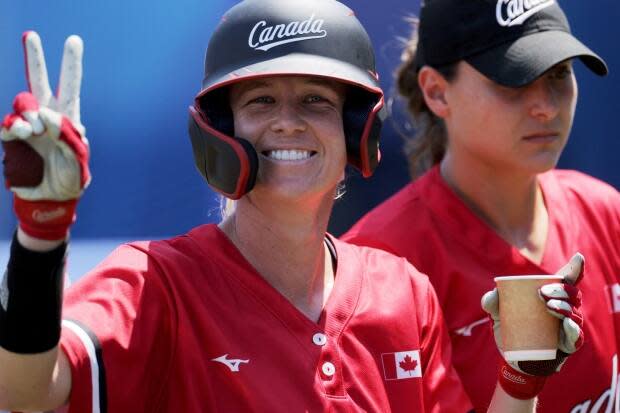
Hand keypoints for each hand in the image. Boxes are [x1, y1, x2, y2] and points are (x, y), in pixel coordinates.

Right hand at [1, 31, 89, 239]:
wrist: (50, 201)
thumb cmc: (71, 181)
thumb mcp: (79, 161)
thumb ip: (68, 137)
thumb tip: (46, 115)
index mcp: (69, 120)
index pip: (70, 87)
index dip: (71, 65)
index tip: (73, 40)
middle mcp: (48, 118)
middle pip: (39, 82)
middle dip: (35, 58)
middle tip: (31, 35)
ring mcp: (28, 127)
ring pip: (22, 102)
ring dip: (28, 110)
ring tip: (34, 128)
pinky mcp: (12, 139)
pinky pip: (8, 123)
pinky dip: (14, 124)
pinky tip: (22, 132)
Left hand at [481, 253, 584, 397]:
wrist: (512, 357)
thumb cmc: (509, 328)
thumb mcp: (497, 313)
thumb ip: (491, 301)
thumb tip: (493, 294)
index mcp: (550, 296)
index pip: (566, 280)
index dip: (575, 269)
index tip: (578, 258)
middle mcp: (564, 308)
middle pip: (571, 294)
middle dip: (560, 290)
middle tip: (543, 293)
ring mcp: (567, 326)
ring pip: (574, 313)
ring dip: (564, 307)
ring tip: (550, 306)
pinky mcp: (567, 345)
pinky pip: (575, 337)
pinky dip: (572, 330)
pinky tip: (565, 324)